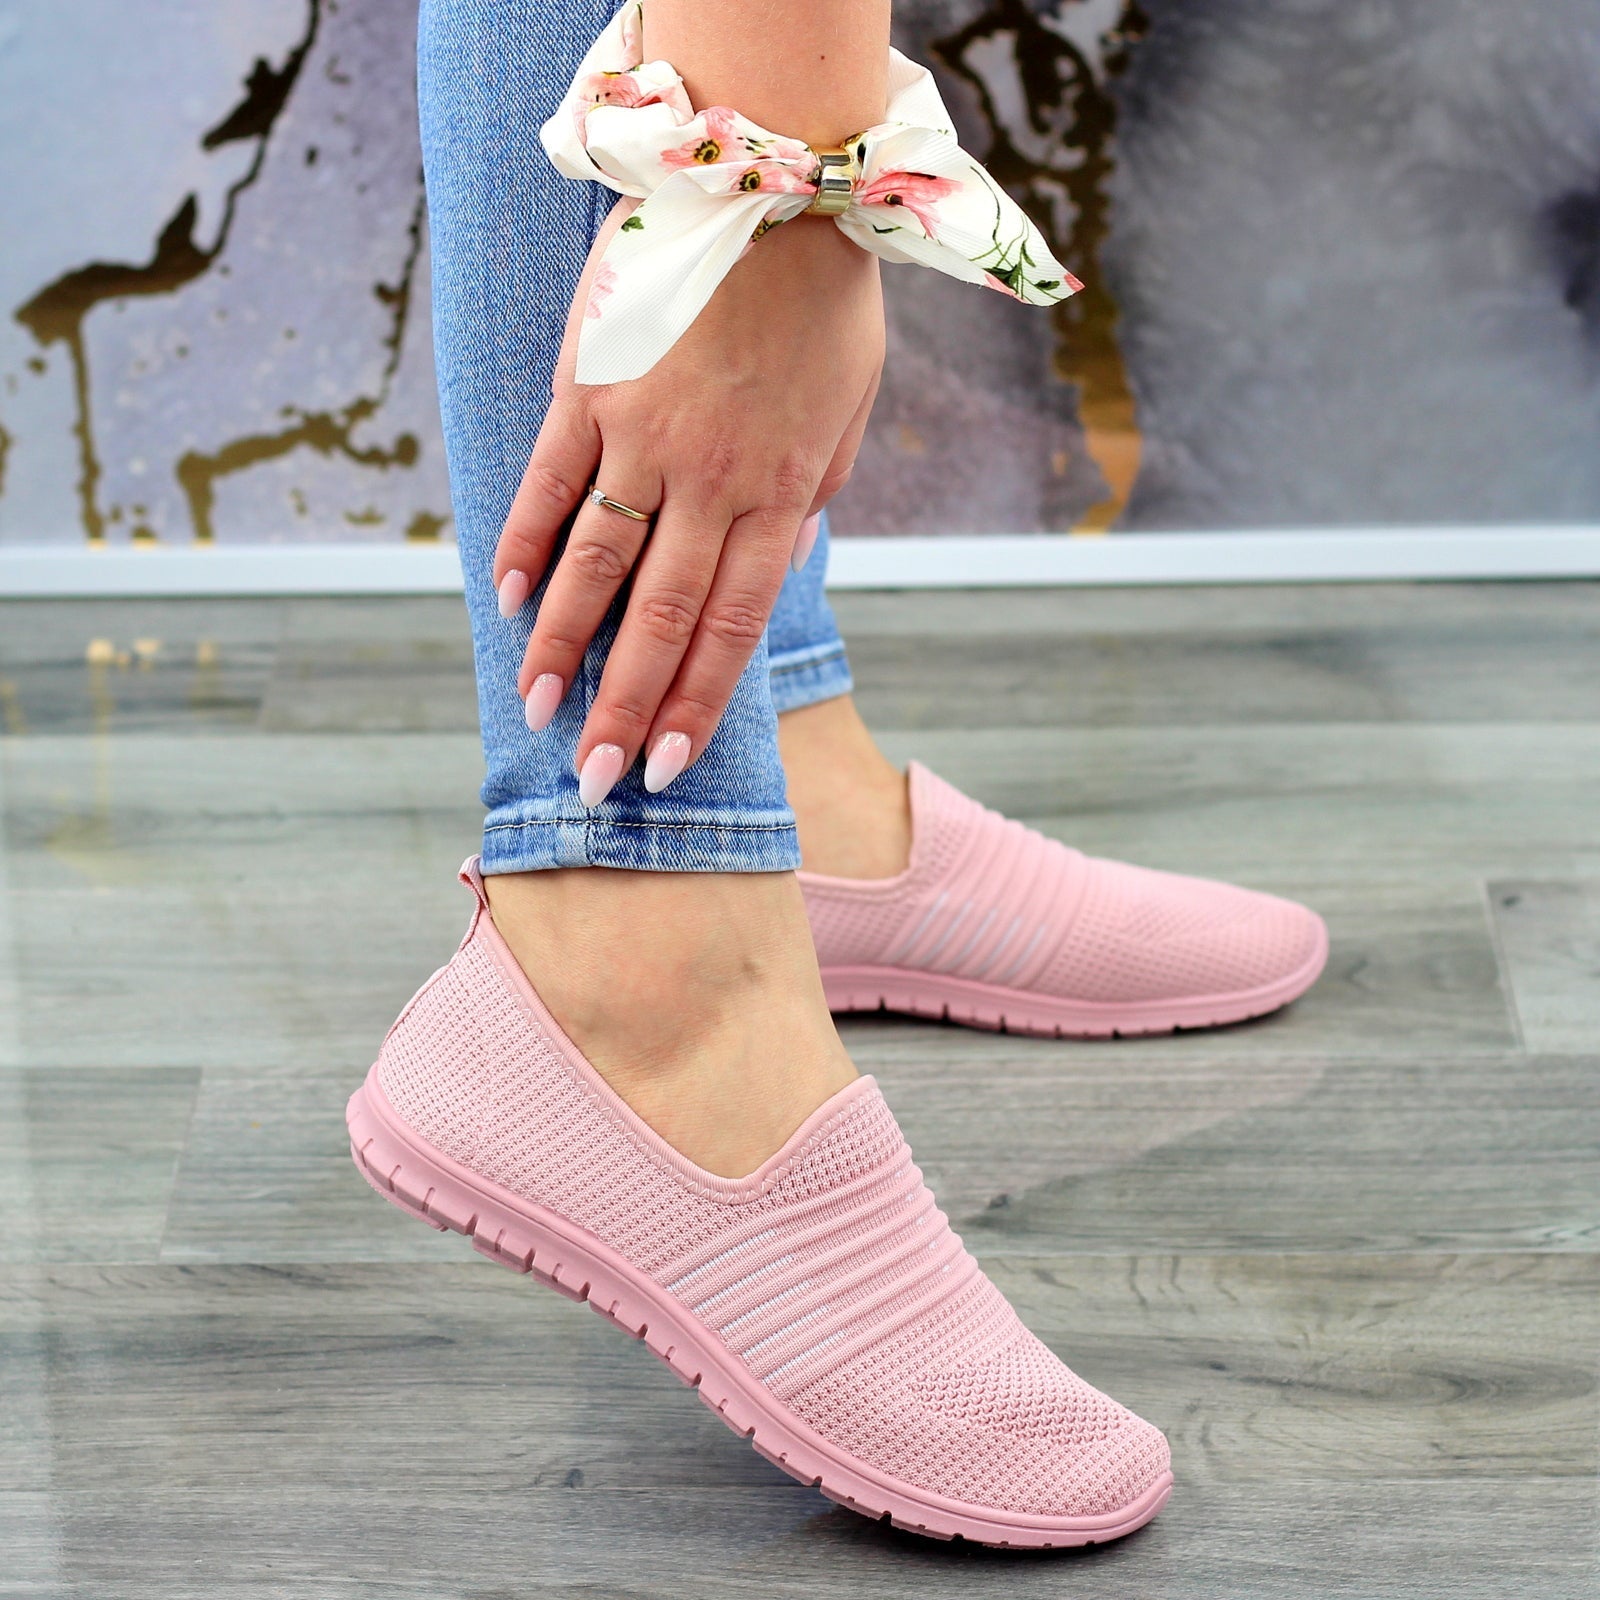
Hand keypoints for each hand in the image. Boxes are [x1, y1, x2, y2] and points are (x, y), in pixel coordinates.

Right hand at [493, 195, 883, 796]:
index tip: (669, 765)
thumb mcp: (852, 410)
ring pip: (596, 563)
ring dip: (562, 644)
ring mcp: (643, 434)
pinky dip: (528, 539)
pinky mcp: (591, 386)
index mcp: (776, 494)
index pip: (729, 627)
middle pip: (658, 617)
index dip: (696, 703)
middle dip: (627, 707)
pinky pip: (550, 479)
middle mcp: (707, 481)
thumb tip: (784, 555)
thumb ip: (813, 491)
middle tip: (596, 778)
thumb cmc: (824, 301)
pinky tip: (508, 596)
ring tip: (534, 706)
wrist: (777, 181)